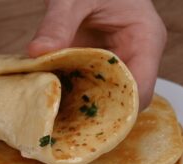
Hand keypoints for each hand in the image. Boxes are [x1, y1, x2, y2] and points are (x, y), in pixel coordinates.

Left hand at [28, 0, 166, 109]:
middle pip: (125, 99)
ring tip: (56, 112)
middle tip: (64, 120)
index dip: (117, 111)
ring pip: (106, 96)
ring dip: (81, 105)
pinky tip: (54, 97)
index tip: (85, 119)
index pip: (141, 89)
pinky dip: (72, 93)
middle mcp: (135, 55)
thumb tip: (37, 52)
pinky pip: (89, 86)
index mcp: (144, 39)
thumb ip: (57, 23)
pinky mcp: (99, 63)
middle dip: (96, 113)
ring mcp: (117, 61)